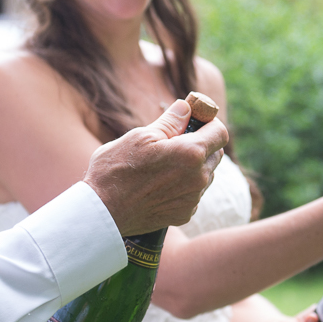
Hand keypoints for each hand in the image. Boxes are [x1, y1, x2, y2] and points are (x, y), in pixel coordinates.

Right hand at [84, 99, 229, 235]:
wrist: (103, 211)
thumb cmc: (117, 169)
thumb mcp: (142, 136)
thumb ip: (171, 121)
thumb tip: (187, 107)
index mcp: (191, 153)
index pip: (220, 132)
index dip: (209, 123)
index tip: (195, 121)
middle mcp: (198, 178)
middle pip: (215, 154)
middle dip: (202, 144)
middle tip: (175, 141)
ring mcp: (193, 199)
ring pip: (205, 174)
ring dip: (193, 166)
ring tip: (164, 165)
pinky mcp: (185, 214)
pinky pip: (194, 194)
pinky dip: (184, 186)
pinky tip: (160, 185)